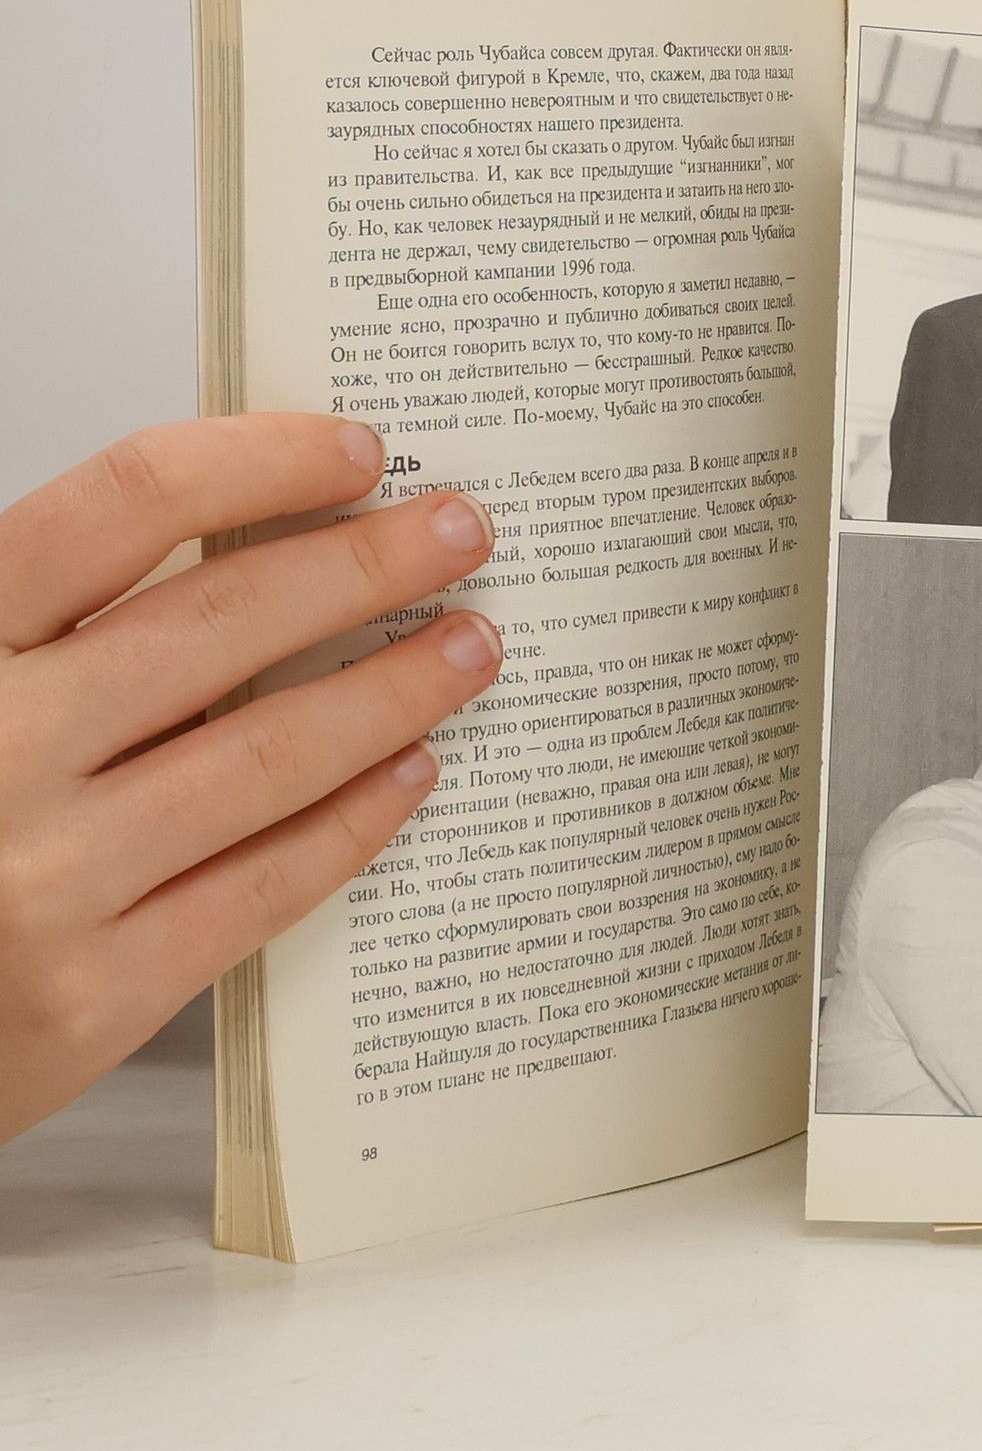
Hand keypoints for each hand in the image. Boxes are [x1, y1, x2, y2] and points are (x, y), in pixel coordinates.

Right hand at [0, 414, 502, 1142]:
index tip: (357, 451)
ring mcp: (43, 882)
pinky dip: (354, 819)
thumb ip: (68, 626)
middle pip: (222, 622)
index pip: (124, 505)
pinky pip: (263, 886)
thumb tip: (265, 545)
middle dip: (364, 565)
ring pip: (267, 755)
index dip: (260, 464)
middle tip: (459, 533)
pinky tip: (412, 771)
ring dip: (392, 691)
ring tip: (470, 648)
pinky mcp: (90, 998)